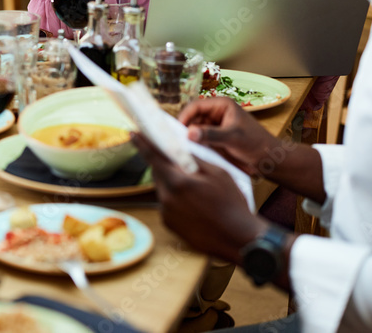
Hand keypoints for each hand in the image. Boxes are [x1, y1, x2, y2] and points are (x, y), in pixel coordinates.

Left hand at [132, 133, 265, 263]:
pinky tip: (192, 201)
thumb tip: (180, 148)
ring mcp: (167, 213)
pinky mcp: (169, 225)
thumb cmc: (232, 204)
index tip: (132, 133)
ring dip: (171, 182)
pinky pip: (167, 203)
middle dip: (163, 164)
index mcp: (178, 182)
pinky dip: (174, 197)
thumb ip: (194, 159)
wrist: (239, 239)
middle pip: (157, 173)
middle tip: (173, 158)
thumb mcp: (218, 173)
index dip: (142, 143)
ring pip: (162, 188)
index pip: (154, 157)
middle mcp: (167, 198)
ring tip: (192, 184)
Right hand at [178, 97, 282, 176]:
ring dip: (188, 138)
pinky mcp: (214, 140)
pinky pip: (199, 140)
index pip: (196, 106)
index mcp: (221, 105)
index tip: (176, 130)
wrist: (269, 161)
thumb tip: (189, 133)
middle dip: (185, 128)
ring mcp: (214, 127)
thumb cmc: (256, 144)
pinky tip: (189, 152)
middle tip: (176, 141)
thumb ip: (211, 135)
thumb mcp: (233, 138)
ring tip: (181, 148)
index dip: (185, 116)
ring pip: (194, 130)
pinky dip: (194, 145)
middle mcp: (216, 114)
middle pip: (192, 117)